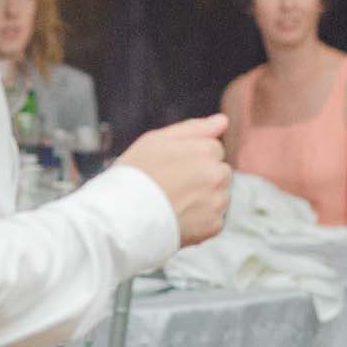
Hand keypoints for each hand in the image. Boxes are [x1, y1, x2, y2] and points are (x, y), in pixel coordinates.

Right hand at [116, 114, 231, 246]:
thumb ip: (194, 128)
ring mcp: (216, 202)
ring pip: (220, 196)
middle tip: (174, 186)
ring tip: (175, 203)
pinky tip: (179, 218)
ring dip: (205, 199)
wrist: (122, 218)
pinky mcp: (213, 226)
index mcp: (205, 150)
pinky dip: (201, 221)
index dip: (193, 156)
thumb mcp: (156, 140)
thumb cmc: (135, 175)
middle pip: (220, 171)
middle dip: (204, 176)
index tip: (173, 166)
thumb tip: (223, 120)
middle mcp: (216, 175)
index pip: (214, 148)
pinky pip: (214, 220)